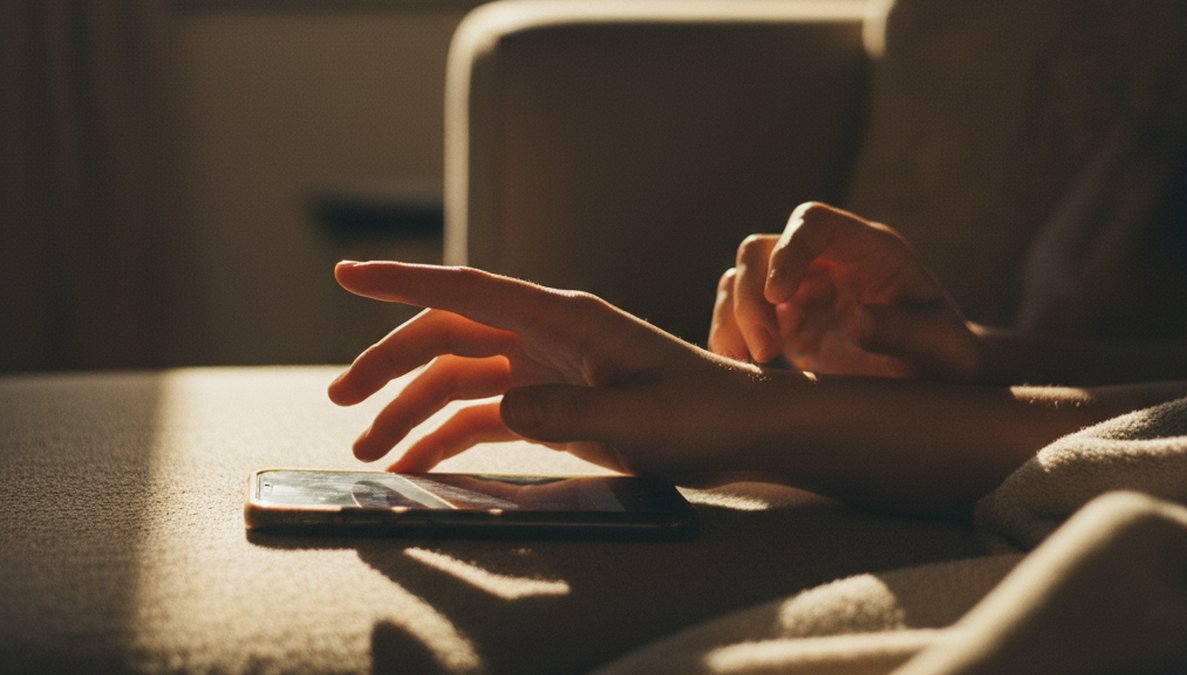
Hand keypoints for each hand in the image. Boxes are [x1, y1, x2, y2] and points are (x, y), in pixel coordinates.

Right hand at [328, 261, 804, 485]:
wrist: (743, 429)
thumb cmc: (703, 415)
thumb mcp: (638, 420)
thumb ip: (566, 415)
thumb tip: (500, 410)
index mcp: (563, 319)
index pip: (468, 290)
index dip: (403, 280)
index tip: (346, 274)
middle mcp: (545, 335)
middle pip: (447, 336)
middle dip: (388, 363)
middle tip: (339, 400)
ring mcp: (545, 369)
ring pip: (458, 378)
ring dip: (410, 409)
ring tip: (368, 451)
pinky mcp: (552, 404)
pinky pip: (484, 415)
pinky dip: (447, 437)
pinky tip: (418, 464)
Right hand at [708, 202, 980, 379]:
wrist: (932, 377)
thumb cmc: (944, 354)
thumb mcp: (941, 346)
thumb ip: (901, 330)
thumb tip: (852, 319)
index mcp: (867, 249)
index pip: (814, 223)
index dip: (789, 249)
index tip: (778, 294)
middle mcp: (825, 260)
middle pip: (762, 250)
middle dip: (751, 297)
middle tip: (765, 351)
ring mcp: (799, 288)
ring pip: (740, 280)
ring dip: (732, 318)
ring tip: (746, 364)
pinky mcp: (781, 320)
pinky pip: (737, 316)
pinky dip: (728, 337)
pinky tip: (738, 368)